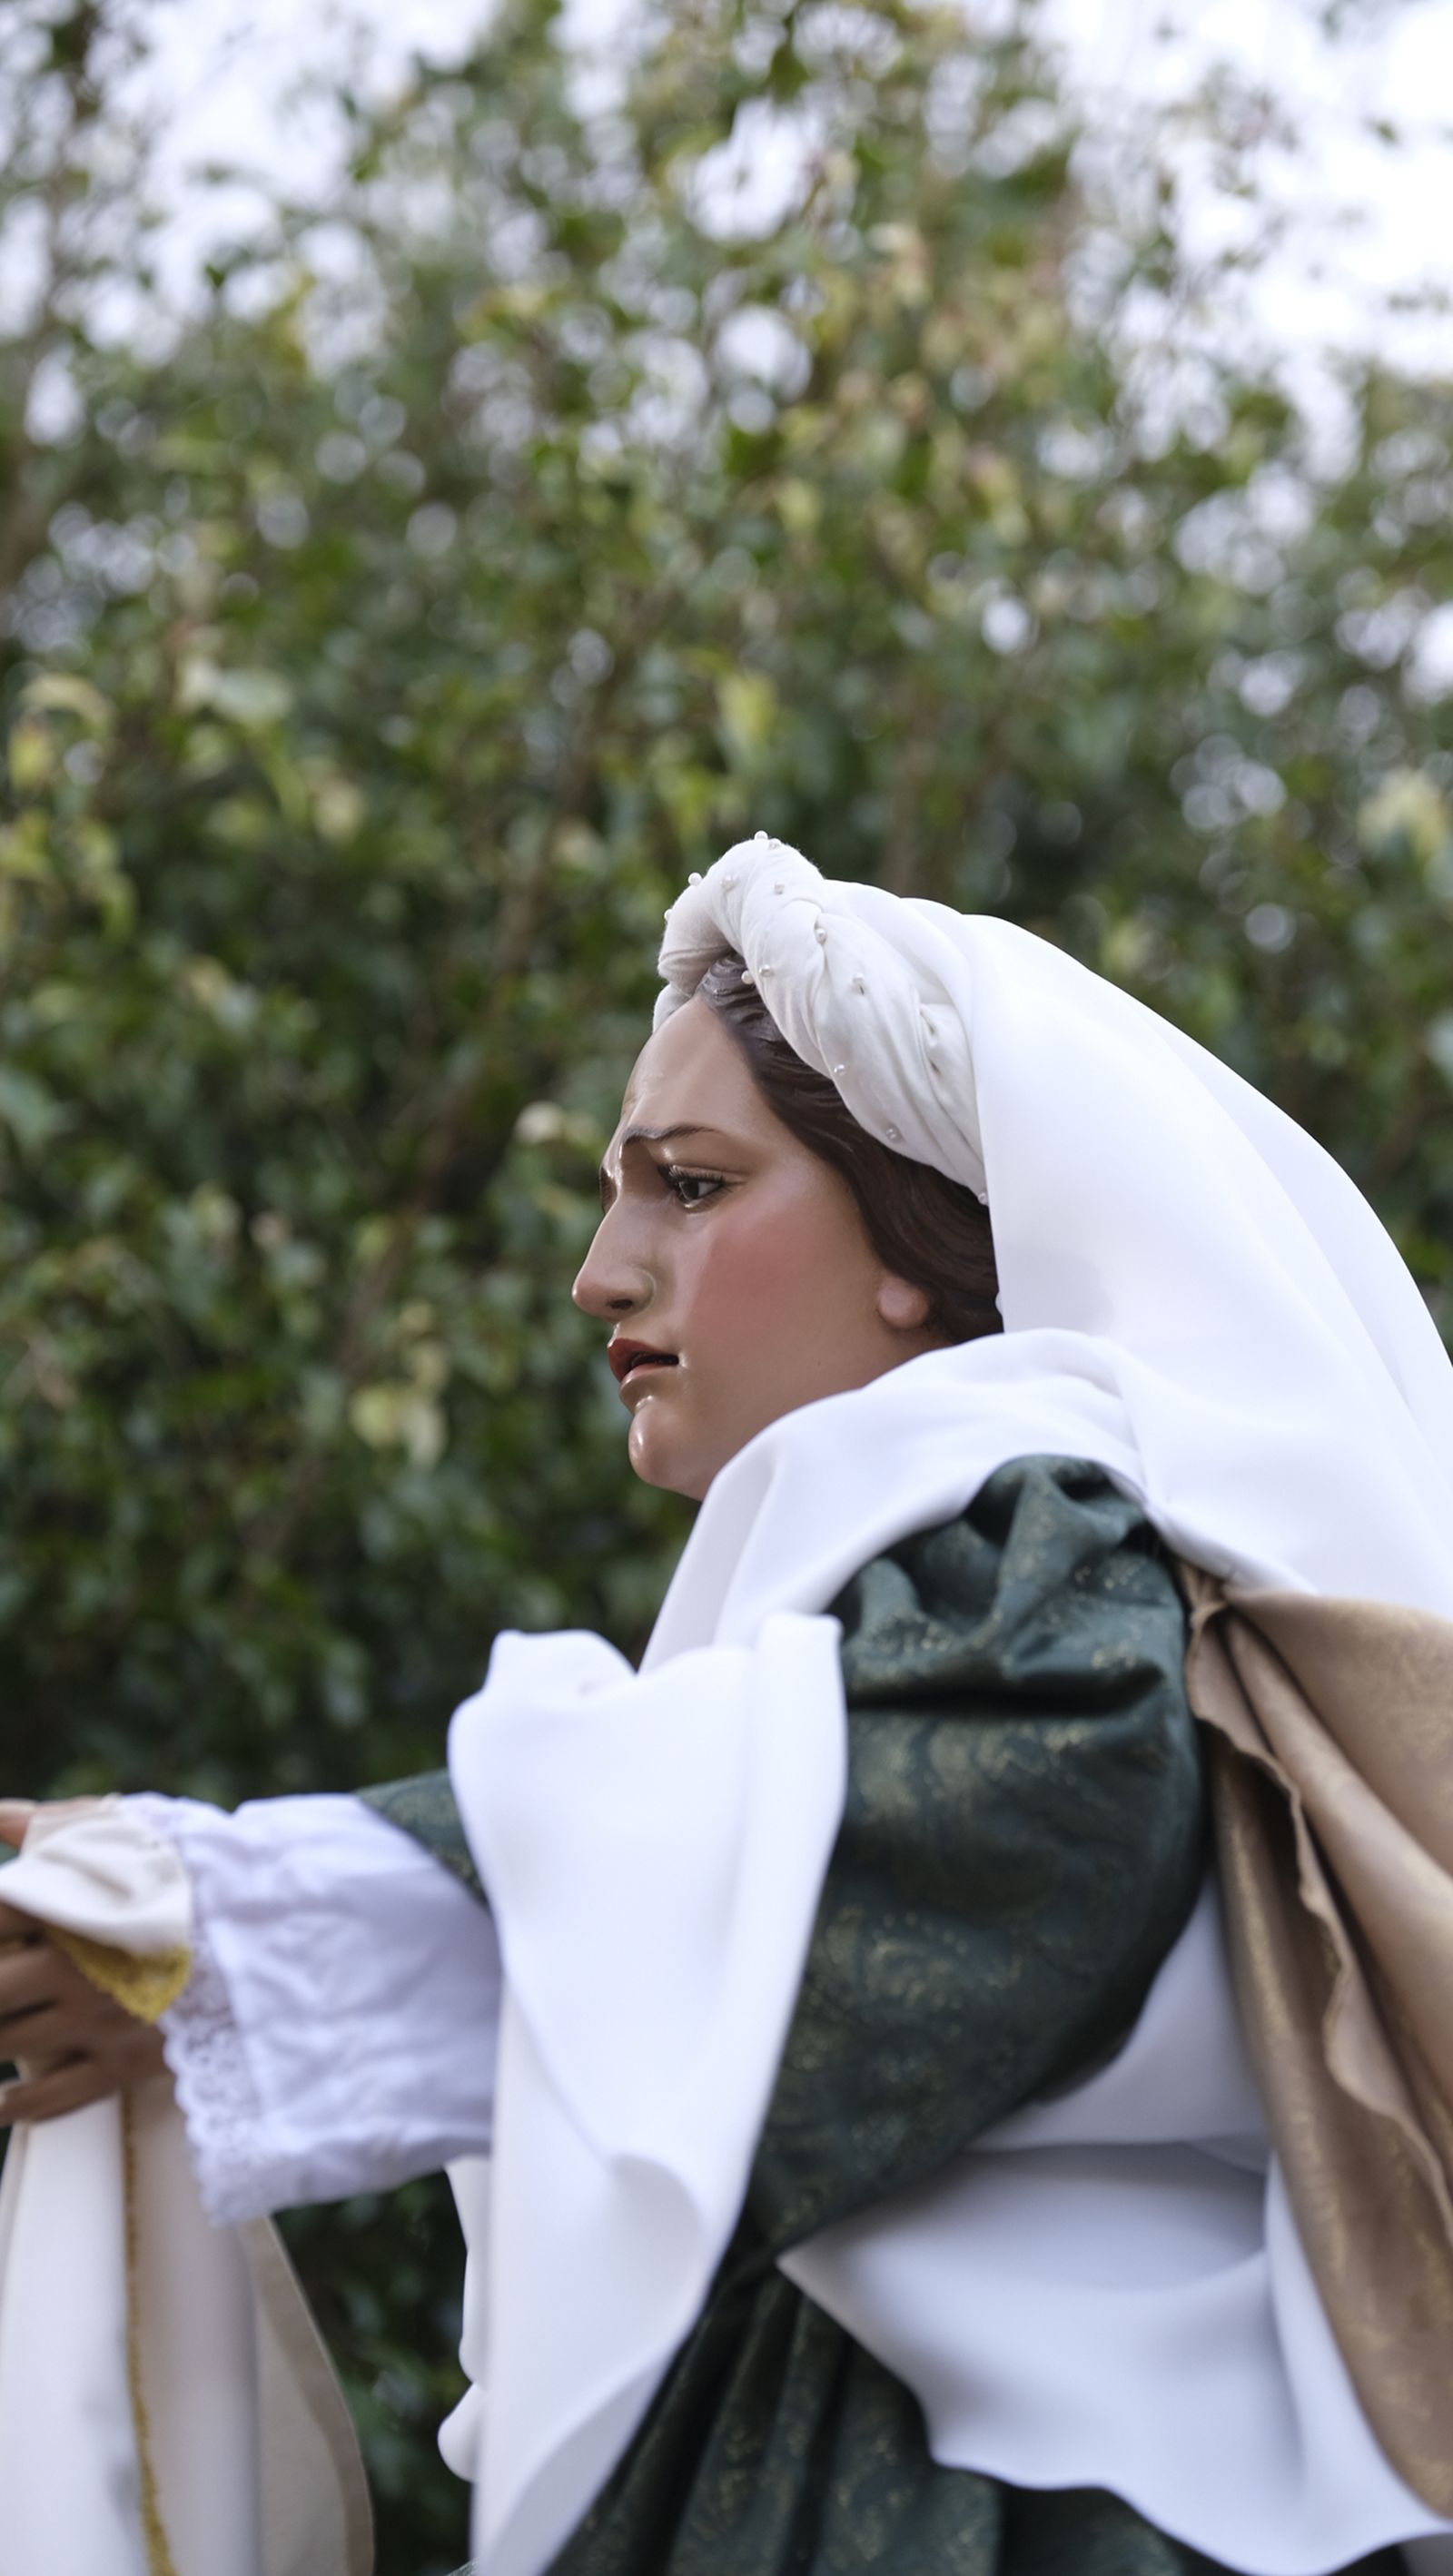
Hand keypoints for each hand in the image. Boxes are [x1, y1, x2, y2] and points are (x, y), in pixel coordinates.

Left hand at [0, 1800, 168, 2123]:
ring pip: (6, 2042)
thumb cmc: (192, 1871)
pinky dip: (15, 2104)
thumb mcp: (127, 1832)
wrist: (270, 1926)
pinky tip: (2, 2100)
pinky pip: (50, 2096)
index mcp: (72, 1905)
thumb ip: (50, 1825)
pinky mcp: (122, 2062)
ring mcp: (96, 2017)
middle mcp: (75, 1965)